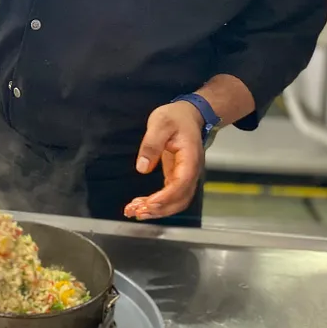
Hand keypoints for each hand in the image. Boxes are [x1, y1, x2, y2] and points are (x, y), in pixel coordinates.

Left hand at [124, 101, 204, 220]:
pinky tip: (141, 205)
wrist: (188, 115)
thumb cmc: (176, 117)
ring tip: (135, 212)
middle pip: (180, 199)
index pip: (181, 183)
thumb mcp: (160, 123)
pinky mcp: (178, 177)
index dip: (166, 197)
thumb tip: (142, 168)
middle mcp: (191, 171)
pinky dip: (157, 204)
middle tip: (137, 212)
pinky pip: (170, 196)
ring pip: (176, 201)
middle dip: (159, 209)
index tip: (149, 203)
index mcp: (190, 158)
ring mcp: (186, 176)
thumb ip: (151, 145)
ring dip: (157, 210)